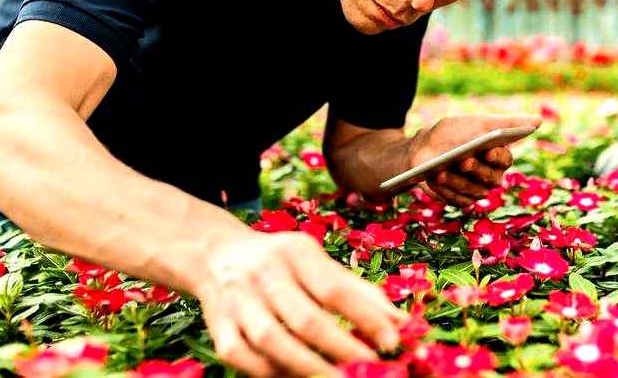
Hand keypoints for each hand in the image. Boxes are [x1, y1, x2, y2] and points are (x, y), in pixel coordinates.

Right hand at [193, 231, 406, 376]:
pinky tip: (294, 376)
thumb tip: (402, 323)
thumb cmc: (282, 261)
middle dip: (341, 348)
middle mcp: (263, 273)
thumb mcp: (318, 261)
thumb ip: (359, 290)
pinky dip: (269, 371)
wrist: (215, 252)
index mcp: (295, 252)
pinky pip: (243, 356)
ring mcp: (237, 300)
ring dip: (307, 366)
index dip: (366, 316)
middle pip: (305, 318)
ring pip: (271, 340)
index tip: (392, 341)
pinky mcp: (218, 324)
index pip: (335, 288)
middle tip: (369, 368)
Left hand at [409, 115, 541, 206]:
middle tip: (463, 161)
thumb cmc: (453, 133)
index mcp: (498, 156)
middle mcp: (490, 176)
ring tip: (441, 171)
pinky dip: (446, 191)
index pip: (505, 160)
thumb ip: (508, 123)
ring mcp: (475, 190)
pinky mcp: (460, 200)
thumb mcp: (478, 123)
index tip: (488, 150)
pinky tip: (435, 180)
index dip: (498, 156)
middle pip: (491, 178)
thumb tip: (540, 119)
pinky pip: (458, 201)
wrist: (422, 148)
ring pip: (474, 191)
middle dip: (476, 170)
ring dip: (457, 181)